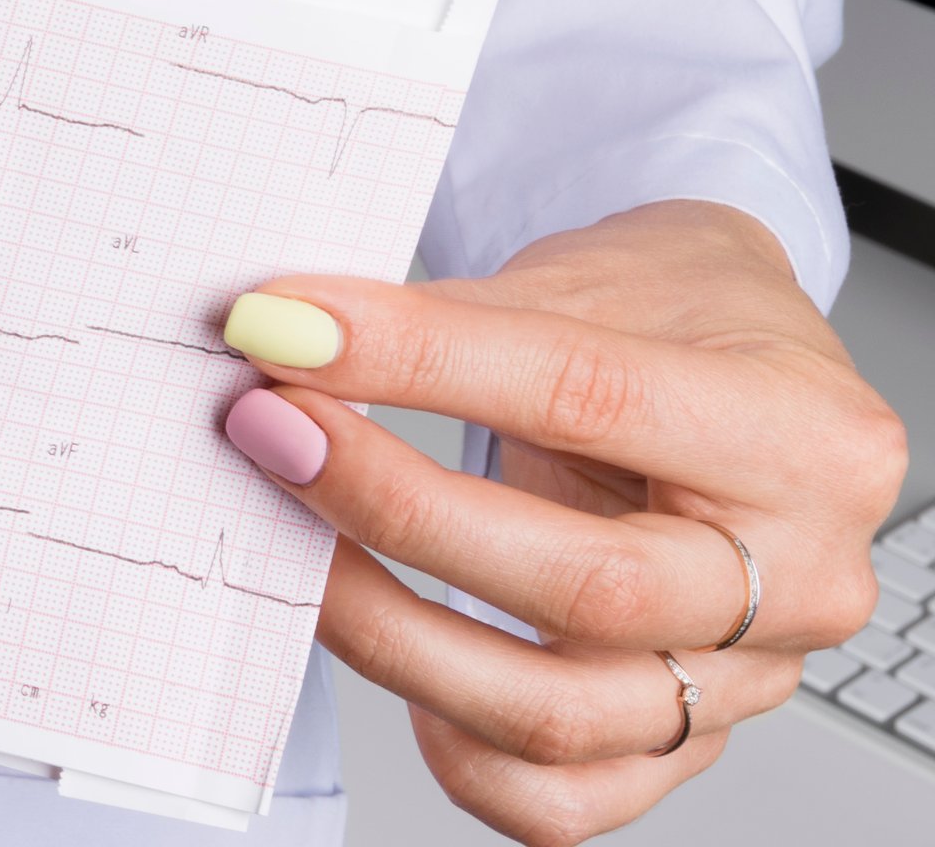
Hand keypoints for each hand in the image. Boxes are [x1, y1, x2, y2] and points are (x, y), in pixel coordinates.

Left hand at [218, 201, 906, 845]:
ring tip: (293, 543)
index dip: (418, 364)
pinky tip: (394, 648)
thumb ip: (444, 323)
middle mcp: (799, 578)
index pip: (586, 398)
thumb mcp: (585, 280)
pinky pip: (555, 799)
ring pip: (553, 713)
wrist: (741, 369)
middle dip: (393, 508)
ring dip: (386, 628)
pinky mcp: (685, 743)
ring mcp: (748, 681)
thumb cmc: (681, 320)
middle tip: (273, 430)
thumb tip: (285, 338)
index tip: (292, 333)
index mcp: (802, 435)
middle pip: (584, 586)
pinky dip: (451, 740)